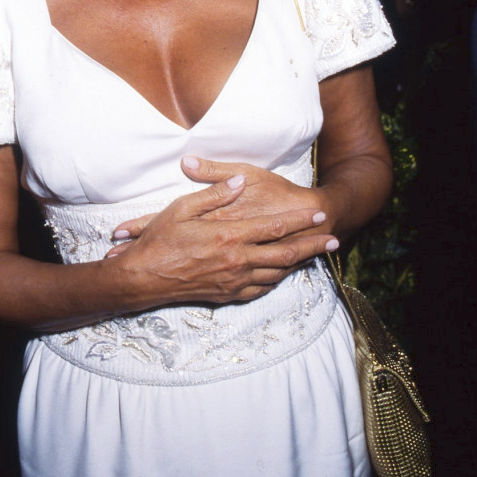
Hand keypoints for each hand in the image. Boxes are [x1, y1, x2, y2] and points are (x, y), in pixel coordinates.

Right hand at [106, 169, 336, 305]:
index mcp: (228, 236)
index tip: (319, 213)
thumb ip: (214, 193)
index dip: (299, 220)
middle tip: (334, 239)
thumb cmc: (159, 240)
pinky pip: (260, 289)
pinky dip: (276, 280)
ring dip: (299, 264)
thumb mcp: (182, 208)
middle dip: (312, 246)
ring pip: (276, 273)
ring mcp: (233, 281)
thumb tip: (237, 182)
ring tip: (316, 256)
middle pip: (285, 254)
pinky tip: (282, 274)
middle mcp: (236, 261)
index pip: (274, 227)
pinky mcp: (226, 295)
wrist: (142, 279)